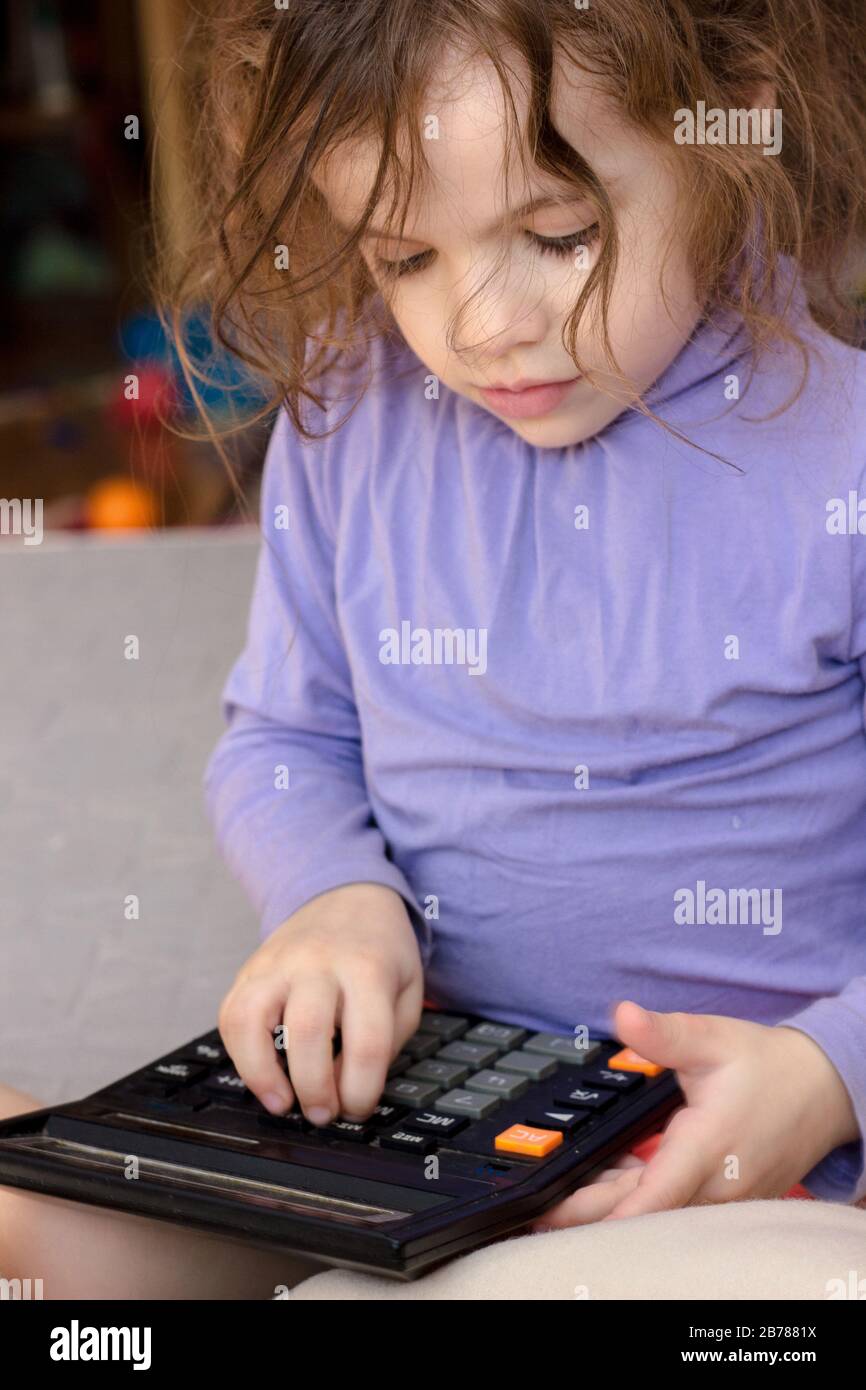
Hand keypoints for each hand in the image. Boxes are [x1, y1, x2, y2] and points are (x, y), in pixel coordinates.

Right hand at [218, 882, 423, 1124]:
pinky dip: (241, 1056)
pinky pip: (230, 1016)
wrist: (348, 895)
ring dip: (263, 1075)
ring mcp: (277, 962)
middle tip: (324, 1114)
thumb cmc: (380, 952)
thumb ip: (386, 1041)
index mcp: (368, 968)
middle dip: (314, 1089)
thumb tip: (348, 1091)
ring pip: (252, 1020)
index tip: (358, 1108)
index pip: (367, 1042)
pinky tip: (263, 1076)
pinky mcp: (250, 969)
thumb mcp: (407, 990)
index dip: (362, 1091)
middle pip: (307, 1033)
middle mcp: (318, 961)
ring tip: (283, 1103)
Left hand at [531, 1000, 858, 1229]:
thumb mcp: (712, 1038)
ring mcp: (722, 1198)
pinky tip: (604, 1184)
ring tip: (558, 1202)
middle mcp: (716, 1183)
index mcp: (709, 1145)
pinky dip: (637, 1200)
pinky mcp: (723, 1200)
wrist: (821, 1089)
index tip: (567, 1215)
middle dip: (591, 1216)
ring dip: (611, 1208)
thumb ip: (664, 1032)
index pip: (657, 1195)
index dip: (614, 1212)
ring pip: (658, 1215)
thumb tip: (624, 1014)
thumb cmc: (766, 1065)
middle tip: (539, 1213)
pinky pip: (673, 1208)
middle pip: (646, 1215)